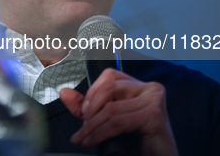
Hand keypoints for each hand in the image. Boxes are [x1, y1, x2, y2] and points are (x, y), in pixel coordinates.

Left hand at [59, 68, 177, 155]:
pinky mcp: (154, 116)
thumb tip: (64, 92)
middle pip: (109, 87)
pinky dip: (99, 133)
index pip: (109, 75)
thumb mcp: (107, 122)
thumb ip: (87, 107)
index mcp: (141, 86)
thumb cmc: (137, 144)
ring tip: (83, 138)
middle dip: (90, 109)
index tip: (83, 112)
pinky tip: (91, 142)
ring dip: (91, 126)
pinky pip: (117, 121)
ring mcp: (154, 100)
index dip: (92, 91)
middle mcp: (151, 88)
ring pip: (111, 107)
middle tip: (82, 128)